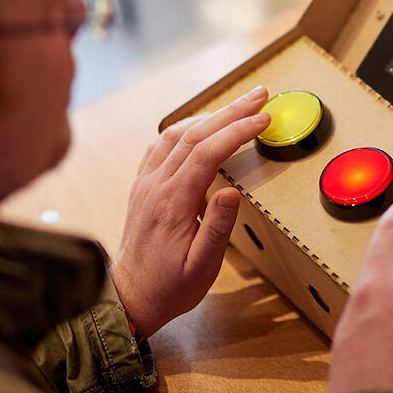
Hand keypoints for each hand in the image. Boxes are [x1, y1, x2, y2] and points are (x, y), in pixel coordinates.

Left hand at [110, 85, 269, 337]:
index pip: (208, 153)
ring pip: (176, 133)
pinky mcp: (142, 185)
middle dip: (231, 110)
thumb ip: (217, 228)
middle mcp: (156, 185)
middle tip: (260, 95)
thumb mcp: (202, 268)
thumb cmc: (170, 287)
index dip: (238, 131)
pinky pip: (161, 144)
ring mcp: (146, 182)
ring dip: (209, 114)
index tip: (264, 119)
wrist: (128, 297)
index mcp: (173, 203)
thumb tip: (232, 191)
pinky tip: (201, 125)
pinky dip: (186, 127)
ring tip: (238, 105)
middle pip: (194, 134)